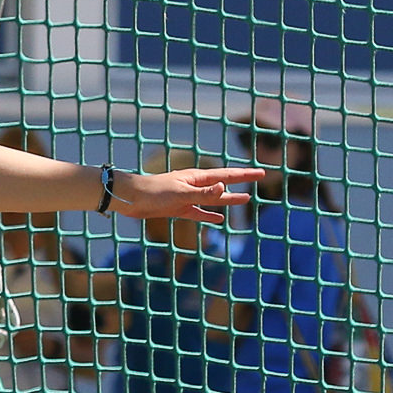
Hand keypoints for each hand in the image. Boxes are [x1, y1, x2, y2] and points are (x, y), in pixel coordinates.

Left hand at [111, 167, 264, 222]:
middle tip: (258, 179)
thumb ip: (203, 194)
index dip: (245, 176)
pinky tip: (219, 218)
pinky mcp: (178, 208)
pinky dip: (210, 214)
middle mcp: (194, 185)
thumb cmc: (154, 192)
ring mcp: (187, 197)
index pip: (227, 175)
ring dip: (229, 199)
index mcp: (197, 178)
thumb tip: (225, 188)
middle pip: (224, 184)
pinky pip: (199, 212)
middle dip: (241, 182)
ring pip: (213, 199)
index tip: (262, 173)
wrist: (130, 198)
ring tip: (245, 199)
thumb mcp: (181, 194)